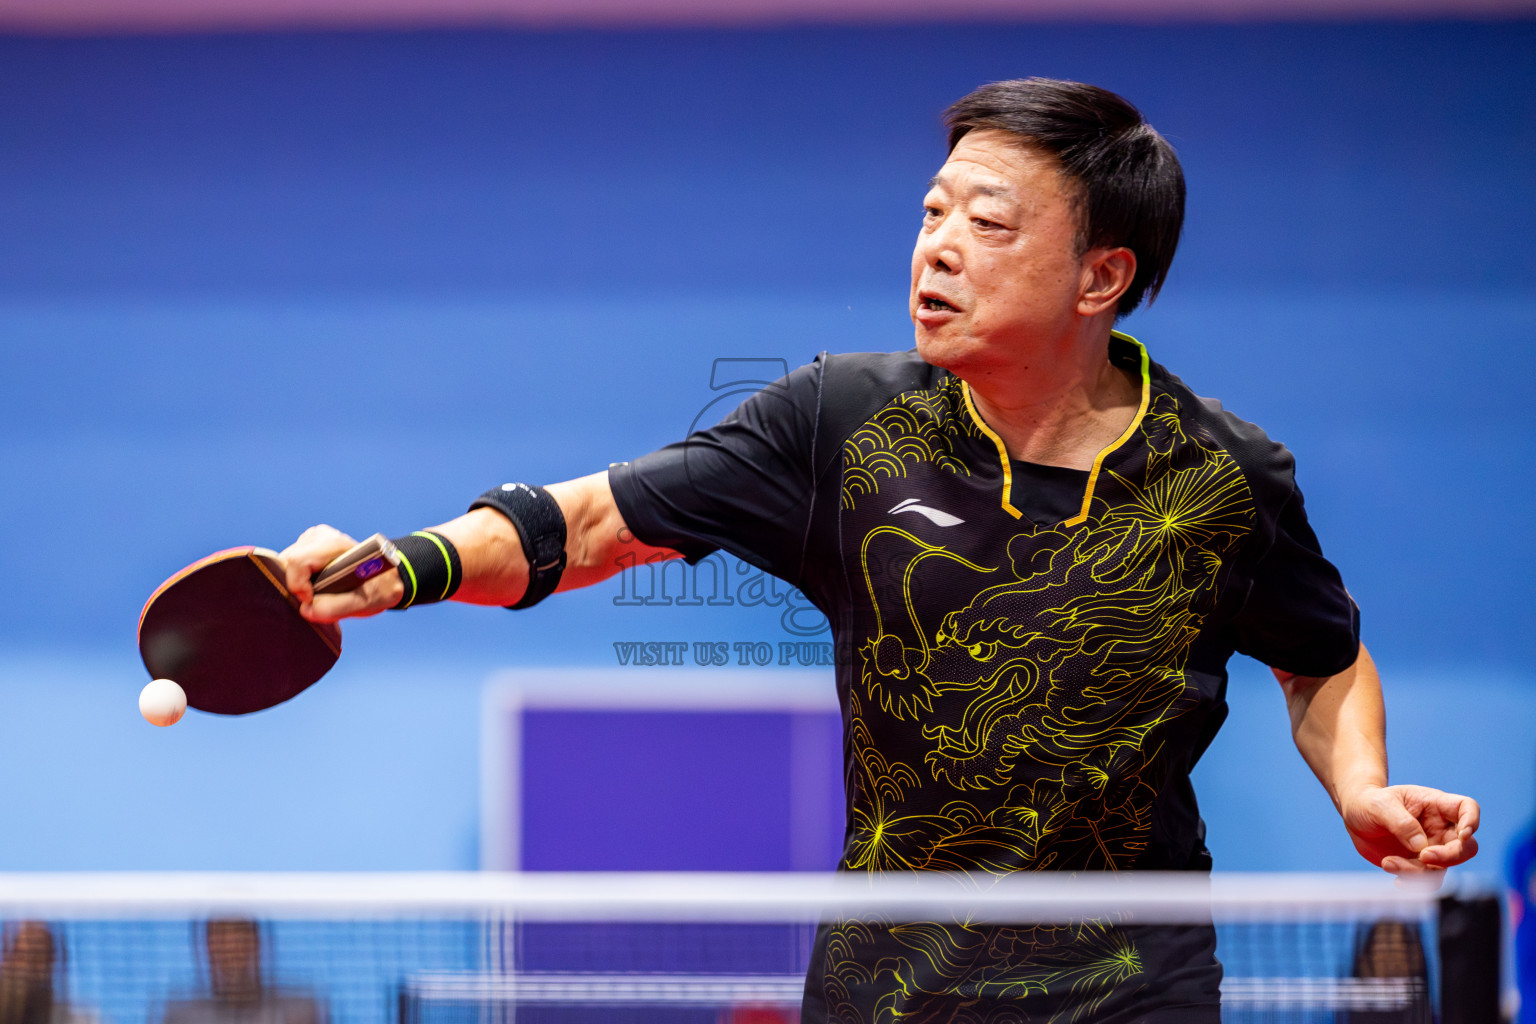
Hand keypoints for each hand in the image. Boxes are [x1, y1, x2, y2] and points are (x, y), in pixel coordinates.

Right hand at [278, 524, 403, 622]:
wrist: (386, 579)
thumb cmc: (377, 589)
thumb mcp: (363, 604)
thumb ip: (335, 608)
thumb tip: (305, 609)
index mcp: (335, 545)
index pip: (297, 561)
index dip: (297, 585)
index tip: (311, 599)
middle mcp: (321, 536)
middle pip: (286, 562)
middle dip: (295, 584)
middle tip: (316, 598)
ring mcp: (312, 538)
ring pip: (284, 563)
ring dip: (296, 581)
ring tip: (319, 591)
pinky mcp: (307, 545)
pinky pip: (288, 564)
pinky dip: (296, 578)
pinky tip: (315, 584)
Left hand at [1340, 784, 1478, 880]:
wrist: (1355, 816)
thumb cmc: (1369, 802)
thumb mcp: (1379, 805)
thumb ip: (1401, 822)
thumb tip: (1422, 847)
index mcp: (1435, 804)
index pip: (1467, 807)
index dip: (1472, 821)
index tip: (1463, 835)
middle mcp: (1439, 828)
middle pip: (1465, 847)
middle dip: (1448, 856)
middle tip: (1423, 857)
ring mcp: (1432, 847)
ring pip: (1442, 868)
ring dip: (1419, 872)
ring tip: (1388, 863)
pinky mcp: (1420, 864)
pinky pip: (1426, 879)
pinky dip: (1413, 881)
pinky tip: (1395, 877)